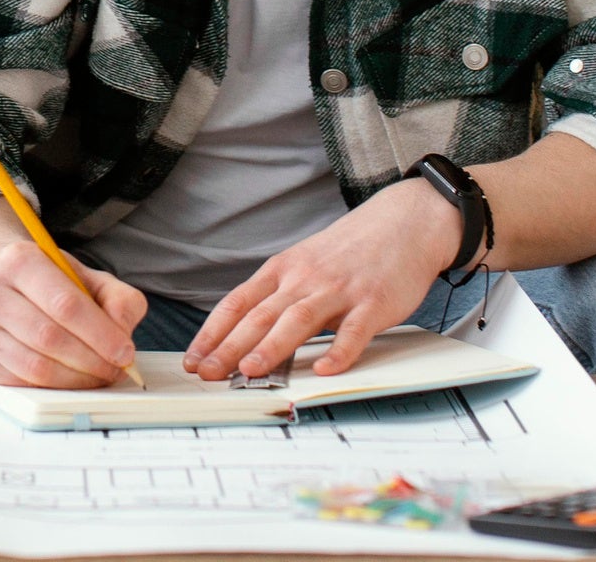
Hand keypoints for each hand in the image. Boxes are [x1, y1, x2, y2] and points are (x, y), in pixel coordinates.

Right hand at [0, 243, 146, 389]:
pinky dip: (54, 388)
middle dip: (91, 360)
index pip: (65, 304)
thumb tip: (122, 333)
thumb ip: (117, 298)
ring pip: (36, 367)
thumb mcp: (85, 277)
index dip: (100, 333)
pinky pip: (22, 385)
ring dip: (76, 379)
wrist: (0, 287)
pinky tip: (71, 379)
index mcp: (19, 259)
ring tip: (97, 376)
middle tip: (115, 369)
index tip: (124, 351)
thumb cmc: (48, 285)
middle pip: (50, 338)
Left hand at [185, 175, 462, 380]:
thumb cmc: (349, 251)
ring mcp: (338, 290)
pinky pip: (353, 331)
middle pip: (260, 315)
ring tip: (249, 371)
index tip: (192, 358)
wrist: (402, 222)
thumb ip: (280, 296)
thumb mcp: (305, 264)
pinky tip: (325, 370)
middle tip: (206, 373)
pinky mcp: (373, 302)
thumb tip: (244, 335)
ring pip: (298, 320)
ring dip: (272, 347)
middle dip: (229, 347)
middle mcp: (305, 278)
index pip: (238, 303)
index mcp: (284, 270)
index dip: (212, 332)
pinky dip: (338, 352)